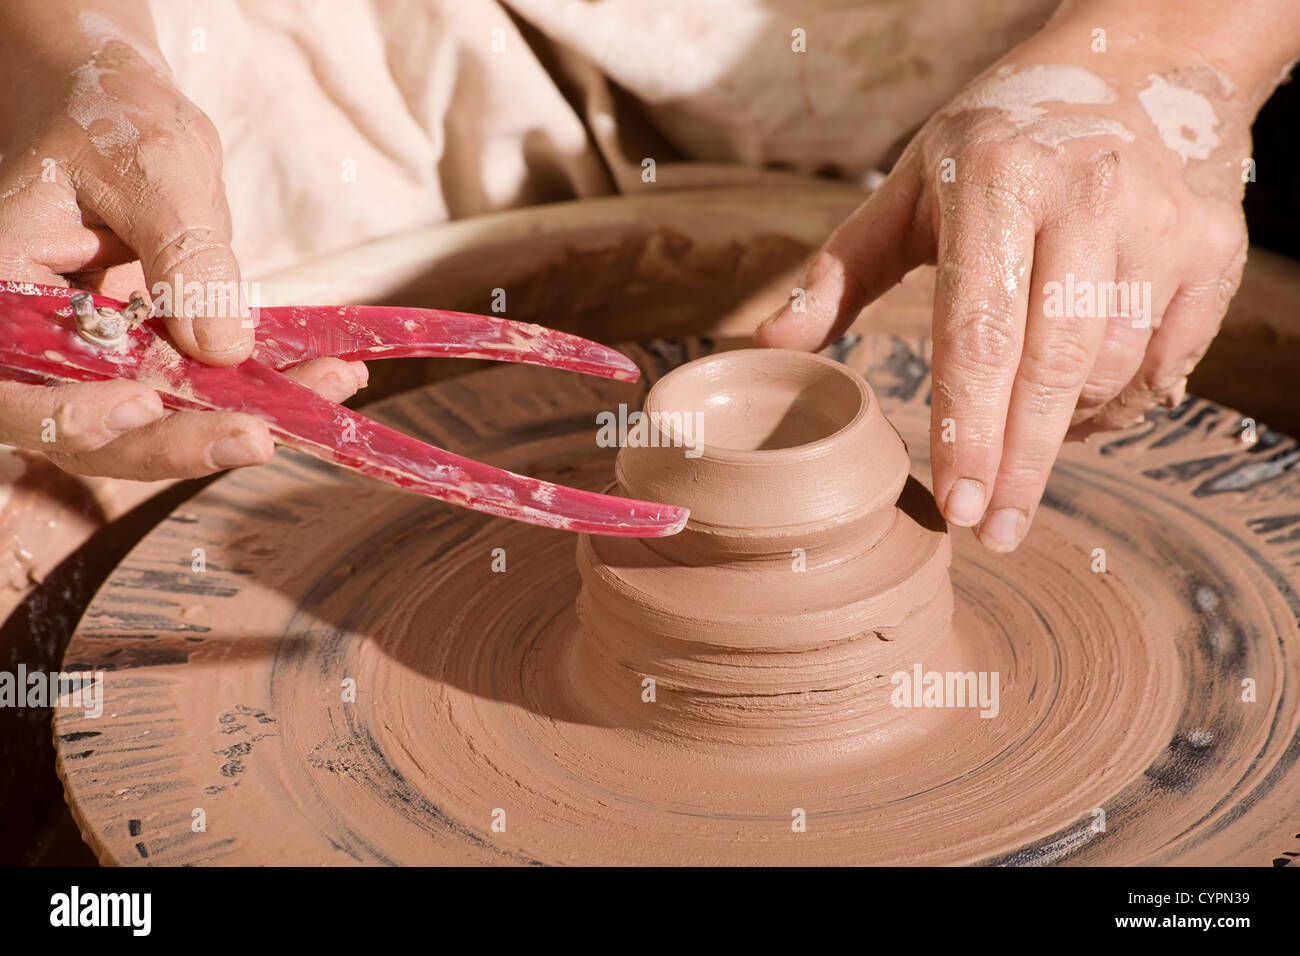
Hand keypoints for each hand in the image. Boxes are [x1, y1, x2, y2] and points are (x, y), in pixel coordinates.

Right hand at [0, 25, 364, 478]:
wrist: (121, 113)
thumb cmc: (114, 119)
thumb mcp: (155, 171)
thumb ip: (184, 258)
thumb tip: (222, 350)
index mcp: (1, 288)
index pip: (19, 383)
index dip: (75, 415)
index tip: (144, 406)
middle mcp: (34, 344)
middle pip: (92, 433)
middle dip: (177, 443)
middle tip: (259, 436)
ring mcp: (91, 363)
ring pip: (155, 428)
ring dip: (237, 422)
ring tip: (327, 388)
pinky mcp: (146, 364)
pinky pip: (198, 396)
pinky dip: (261, 393)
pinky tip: (333, 375)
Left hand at [755, 11, 1269, 551]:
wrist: (1134, 64)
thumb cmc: (998, 143)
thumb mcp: (911, 187)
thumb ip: (838, 270)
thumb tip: (766, 345)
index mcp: (997, 182)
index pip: (978, 333)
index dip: (967, 430)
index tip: (955, 506)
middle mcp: (1087, 198)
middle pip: (1052, 368)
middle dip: (1021, 465)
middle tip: (995, 534)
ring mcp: (1160, 222)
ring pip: (1112, 370)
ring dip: (1066, 430)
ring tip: (1027, 453)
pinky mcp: (1212, 245)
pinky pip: (1167, 359)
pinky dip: (1122, 402)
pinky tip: (1084, 411)